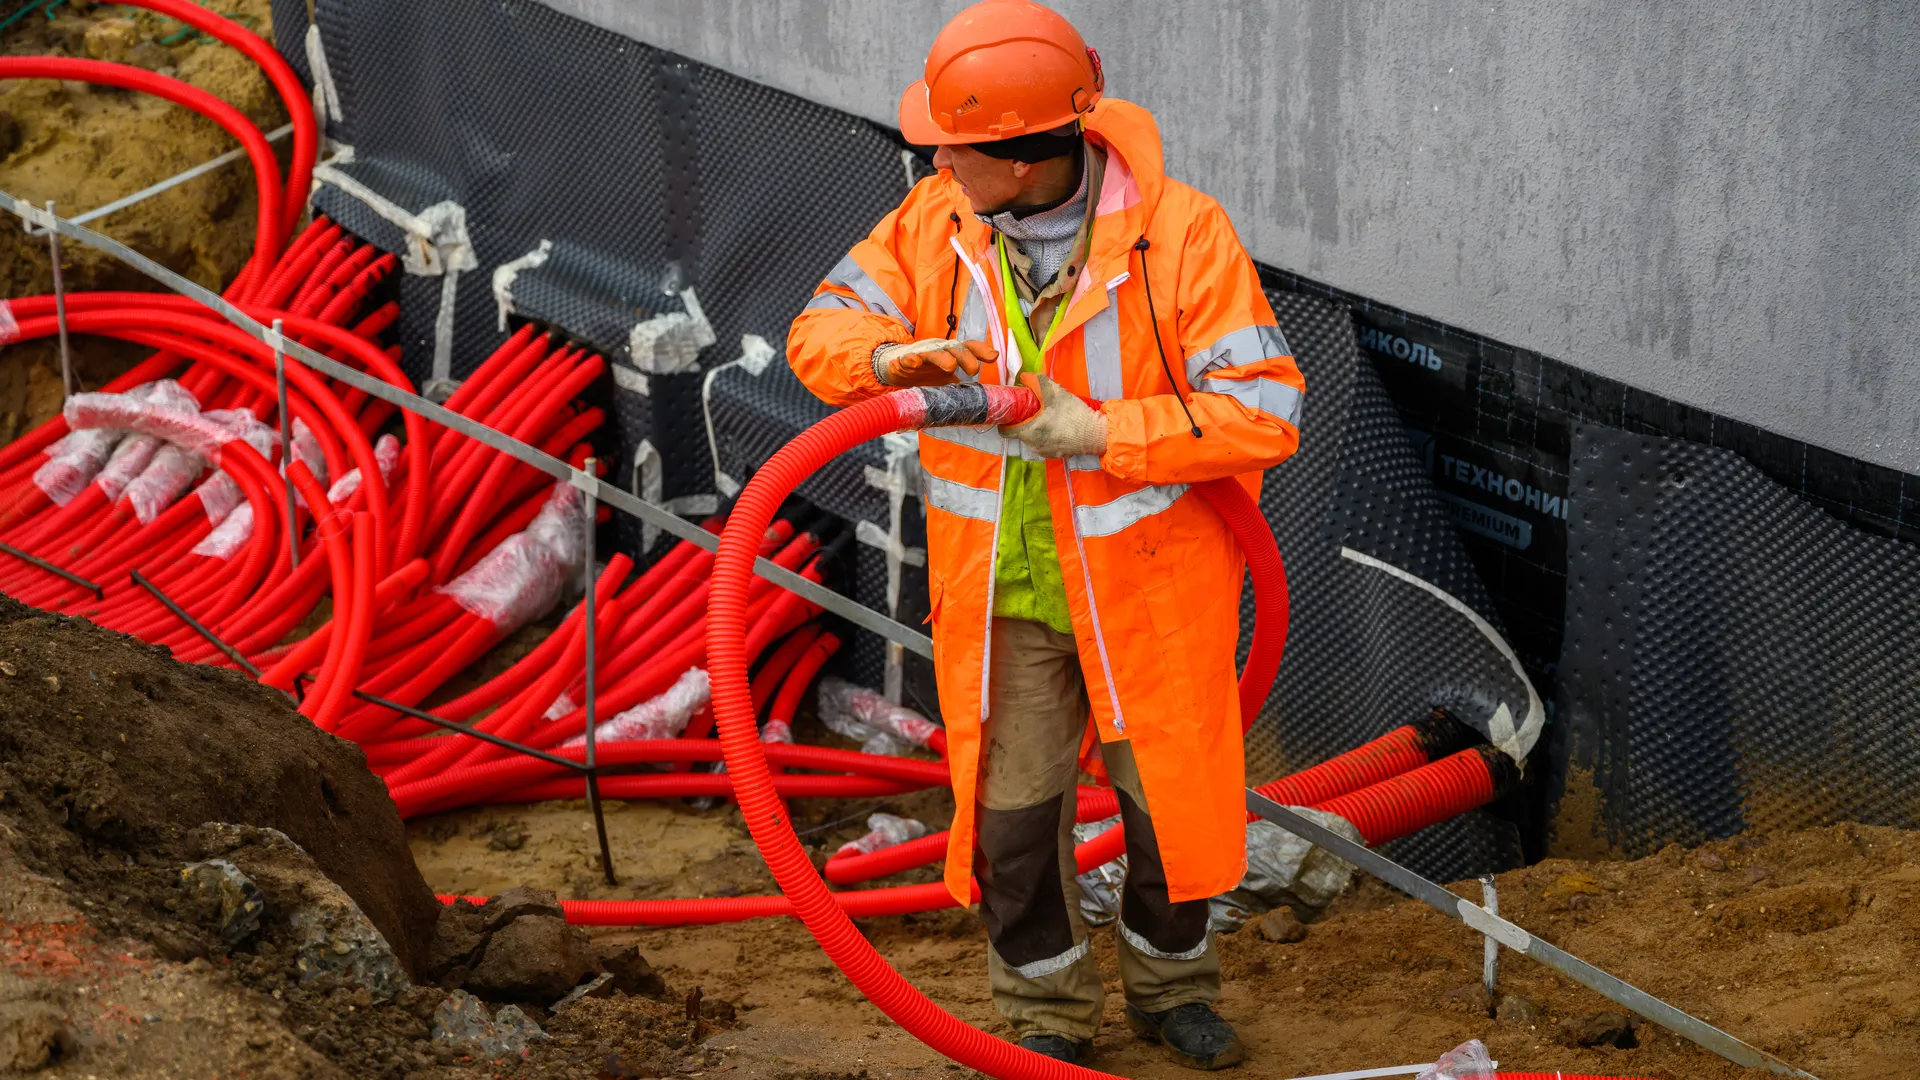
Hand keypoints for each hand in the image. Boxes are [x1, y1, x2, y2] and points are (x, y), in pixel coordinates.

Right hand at [873, 338, 997, 386]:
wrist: (897, 366)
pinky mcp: (905, 359)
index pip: (969, 347)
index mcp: (952, 353)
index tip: (993, 357)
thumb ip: (962, 387)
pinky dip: (911, 359)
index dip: (981, 351)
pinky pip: (908, 358)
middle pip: (955, 348)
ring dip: (942, 358)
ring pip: (934, 352)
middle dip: (965, 357)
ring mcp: (922, 353)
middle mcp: (939, 349)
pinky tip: (913, 362)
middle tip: (974, 370)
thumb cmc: (927, 372)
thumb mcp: (947, 379)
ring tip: (951, 366)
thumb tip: (981, 403)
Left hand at [1000, 373, 1107, 457]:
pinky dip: (1046, 435)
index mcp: (1029, 432)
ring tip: (1047, 416)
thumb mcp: (1055, 392)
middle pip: (1020, 433)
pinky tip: (1057, 426)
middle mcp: (1033, 446)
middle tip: (1033, 409)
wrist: (1095, 433)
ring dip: (1035, 428)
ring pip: (1032, 438)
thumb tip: (1024, 377)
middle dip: (1024, 421)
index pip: (1005, 431)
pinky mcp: (1055, 455)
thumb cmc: (1073, 414)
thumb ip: (1037, 382)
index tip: (1012, 411)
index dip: (1006, 420)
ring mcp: (1044, 452)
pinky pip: (1044, 444)